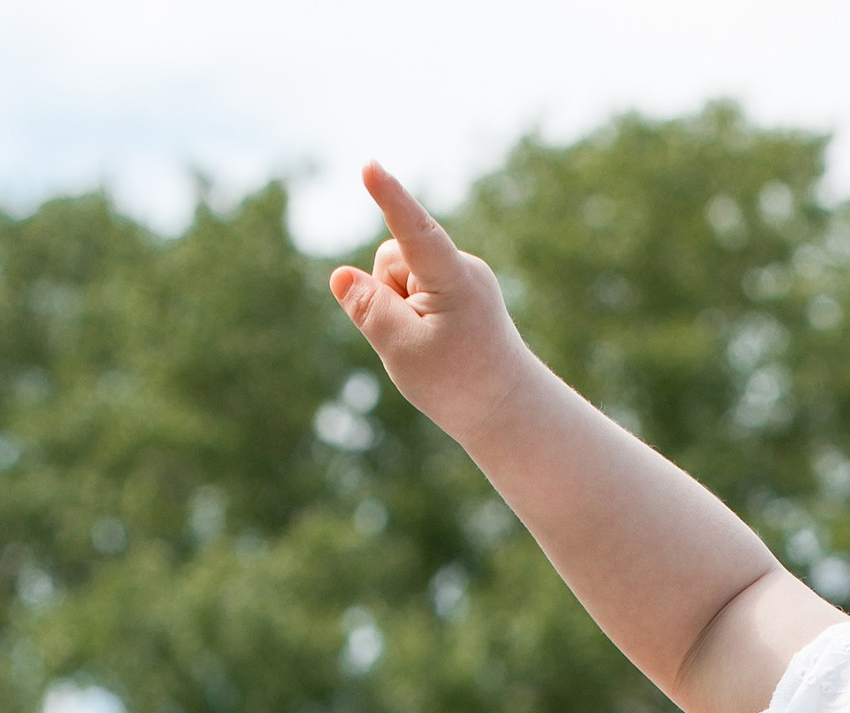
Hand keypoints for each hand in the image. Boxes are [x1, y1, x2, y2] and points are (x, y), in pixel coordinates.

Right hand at [332, 165, 531, 441]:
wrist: (509, 408)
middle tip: (416, 343)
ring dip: (399, 308)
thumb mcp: (403, 351)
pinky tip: (437, 342)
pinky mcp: (462, 287)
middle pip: (391, 259)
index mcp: (453, 279)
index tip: (370, 166)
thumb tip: (340, 275)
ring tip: (430, 346)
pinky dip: (414, 314)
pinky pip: (416, 289)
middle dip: (386, 295)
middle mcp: (462, 267)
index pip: (413, 231)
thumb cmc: (458, 385)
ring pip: (400, 276)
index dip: (389, 198)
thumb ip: (368, 310)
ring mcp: (464, 275)